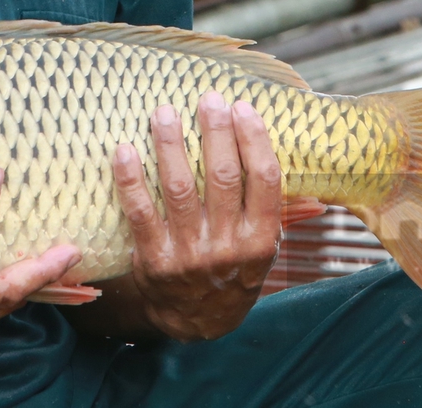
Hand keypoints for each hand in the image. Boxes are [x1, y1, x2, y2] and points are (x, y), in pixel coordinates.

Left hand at [108, 92, 282, 341]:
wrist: (195, 323)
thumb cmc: (233, 273)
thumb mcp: (263, 250)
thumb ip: (273, 210)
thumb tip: (296, 170)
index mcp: (260, 239)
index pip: (264, 179)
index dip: (254, 139)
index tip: (242, 107)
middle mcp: (227, 246)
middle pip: (222, 176)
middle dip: (215, 131)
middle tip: (207, 98)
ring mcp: (189, 253)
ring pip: (179, 188)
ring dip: (170, 145)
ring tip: (164, 112)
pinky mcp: (154, 259)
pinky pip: (140, 212)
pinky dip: (131, 179)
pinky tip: (125, 149)